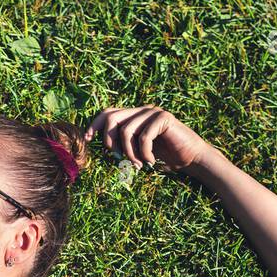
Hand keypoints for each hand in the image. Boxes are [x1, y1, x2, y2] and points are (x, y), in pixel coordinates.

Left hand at [84, 105, 210, 171]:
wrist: (190, 158)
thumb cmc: (163, 157)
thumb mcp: (137, 151)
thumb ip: (122, 145)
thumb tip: (103, 146)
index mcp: (132, 117)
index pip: (107, 113)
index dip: (94, 125)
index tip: (87, 139)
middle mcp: (140, 111)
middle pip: (112, 118)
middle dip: (110, 141)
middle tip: (118, 158)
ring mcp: (152, 112)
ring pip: (126, 130)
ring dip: (129, 153)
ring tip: (138, 165)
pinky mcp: (163, 117)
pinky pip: (143, 136)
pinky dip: (144, 153)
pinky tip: (151, 161)